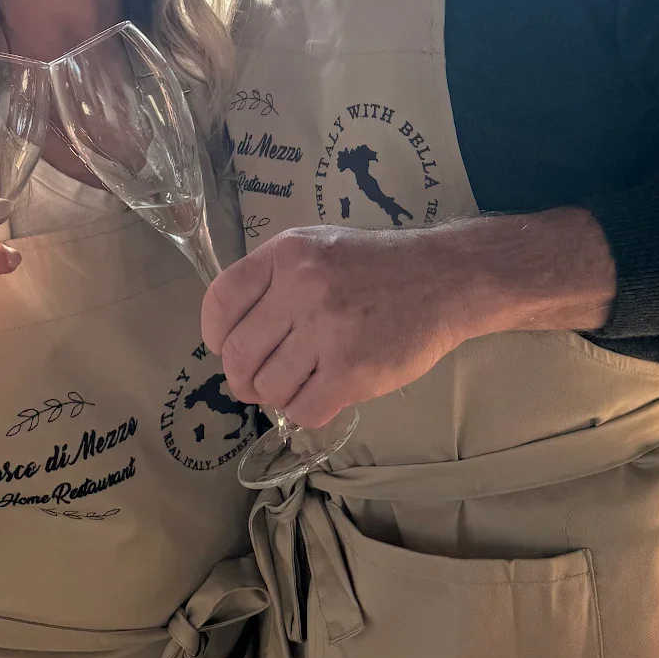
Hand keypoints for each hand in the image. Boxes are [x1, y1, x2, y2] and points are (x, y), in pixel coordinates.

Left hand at [200, 226, 467, 428]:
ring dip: (276, 394)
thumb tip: (230, 335)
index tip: (225, 347)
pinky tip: (320, 393)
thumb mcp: (317, 248)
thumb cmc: (375, 266)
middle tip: (258, 380)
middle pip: (237, 353)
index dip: (214, 334)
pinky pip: (303, 410)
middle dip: (241, 376)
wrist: (444, 279)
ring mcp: (327, 331)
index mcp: (287, 254)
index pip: (220, 301)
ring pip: (267, 387)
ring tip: (299, 382)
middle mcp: (301, 288)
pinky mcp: (353, 371)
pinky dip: (304, 410)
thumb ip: (273, 280)